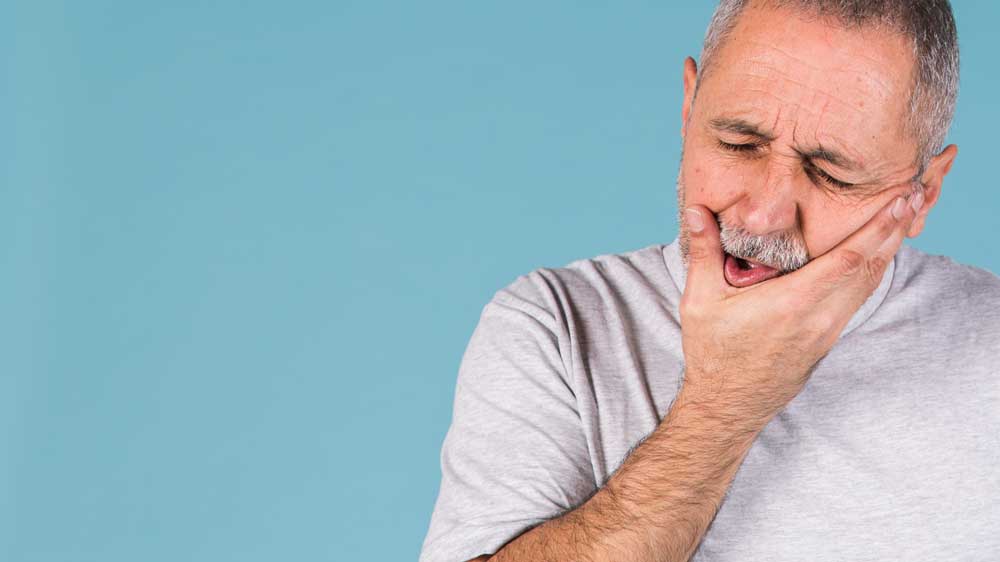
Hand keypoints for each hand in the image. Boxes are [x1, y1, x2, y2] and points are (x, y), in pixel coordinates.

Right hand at [677, 191, 922, 424]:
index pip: (848, 259)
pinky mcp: (827, 339)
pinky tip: (876, 257)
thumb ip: (704, 251)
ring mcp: (827, 331)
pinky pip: (858, 299)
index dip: (878, 228)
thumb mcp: (701, 300)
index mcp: (792, 303)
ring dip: (888, 250)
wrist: (729, 404)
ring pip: (869, 284)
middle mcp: (819, 318)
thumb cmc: (713, 353)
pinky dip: (872, 272)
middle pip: (871, 268)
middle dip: (893, 230)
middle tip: (912, 195)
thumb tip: (696, 209)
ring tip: (902, 219)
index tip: (898, 201)